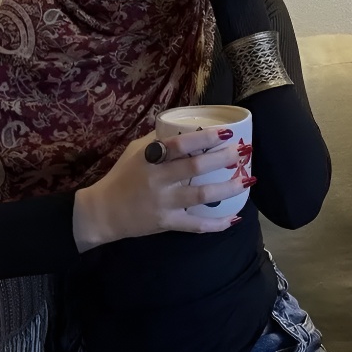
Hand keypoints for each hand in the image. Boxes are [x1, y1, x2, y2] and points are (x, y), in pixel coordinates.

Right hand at [73, 129, 249, 251]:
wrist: (103, 212)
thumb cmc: (121, 176)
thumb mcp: (135, 151)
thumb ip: (157, 139)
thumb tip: (183, 126)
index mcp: (151, 158)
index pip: (181, 144)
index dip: (205, 138)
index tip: (226, 133)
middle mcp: (158, 179)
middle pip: (196, 168)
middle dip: (223, 159)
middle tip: (243, 152)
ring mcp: (163, 203)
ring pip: (201, 195)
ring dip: (228, 188)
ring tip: (247, 179)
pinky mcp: (166, 223)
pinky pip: (195, 225)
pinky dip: (216, 224)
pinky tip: (234, 218)